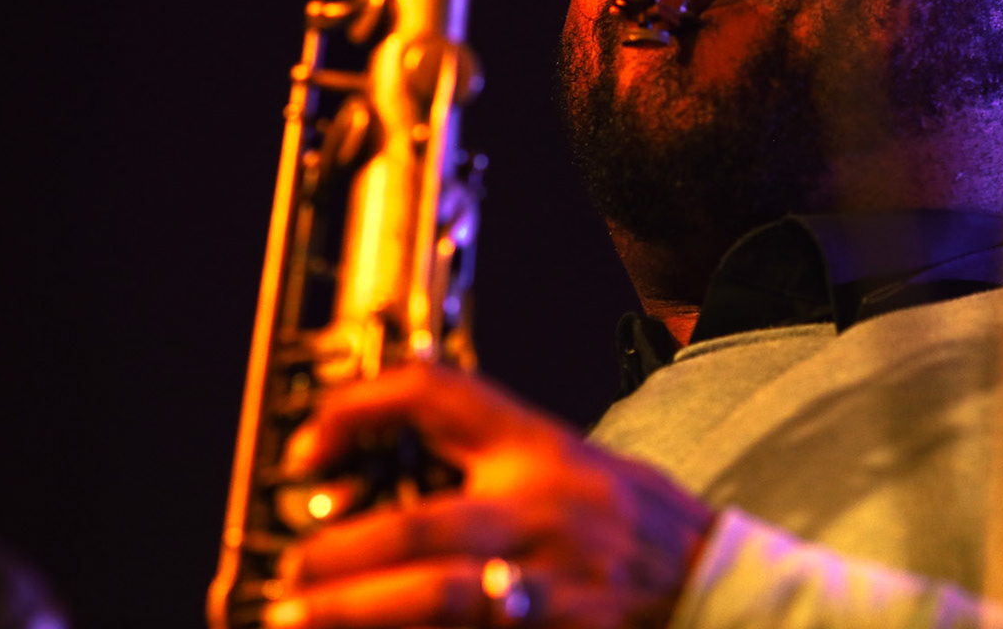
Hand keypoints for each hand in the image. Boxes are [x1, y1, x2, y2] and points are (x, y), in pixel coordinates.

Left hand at [265, 363, 715, 628]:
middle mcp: (543, 515)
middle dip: (341, 556)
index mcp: (540, 450)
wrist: (712, 582)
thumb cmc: (625, 520)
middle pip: (424, 529)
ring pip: (442, 599)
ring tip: (298, 621)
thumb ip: (479, 454)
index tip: (306, 449)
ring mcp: (553, 587)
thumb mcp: (560, 455)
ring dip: (360, 613)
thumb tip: (360, 467)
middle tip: (289, 573)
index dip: (360, 409)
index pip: (440, 396)